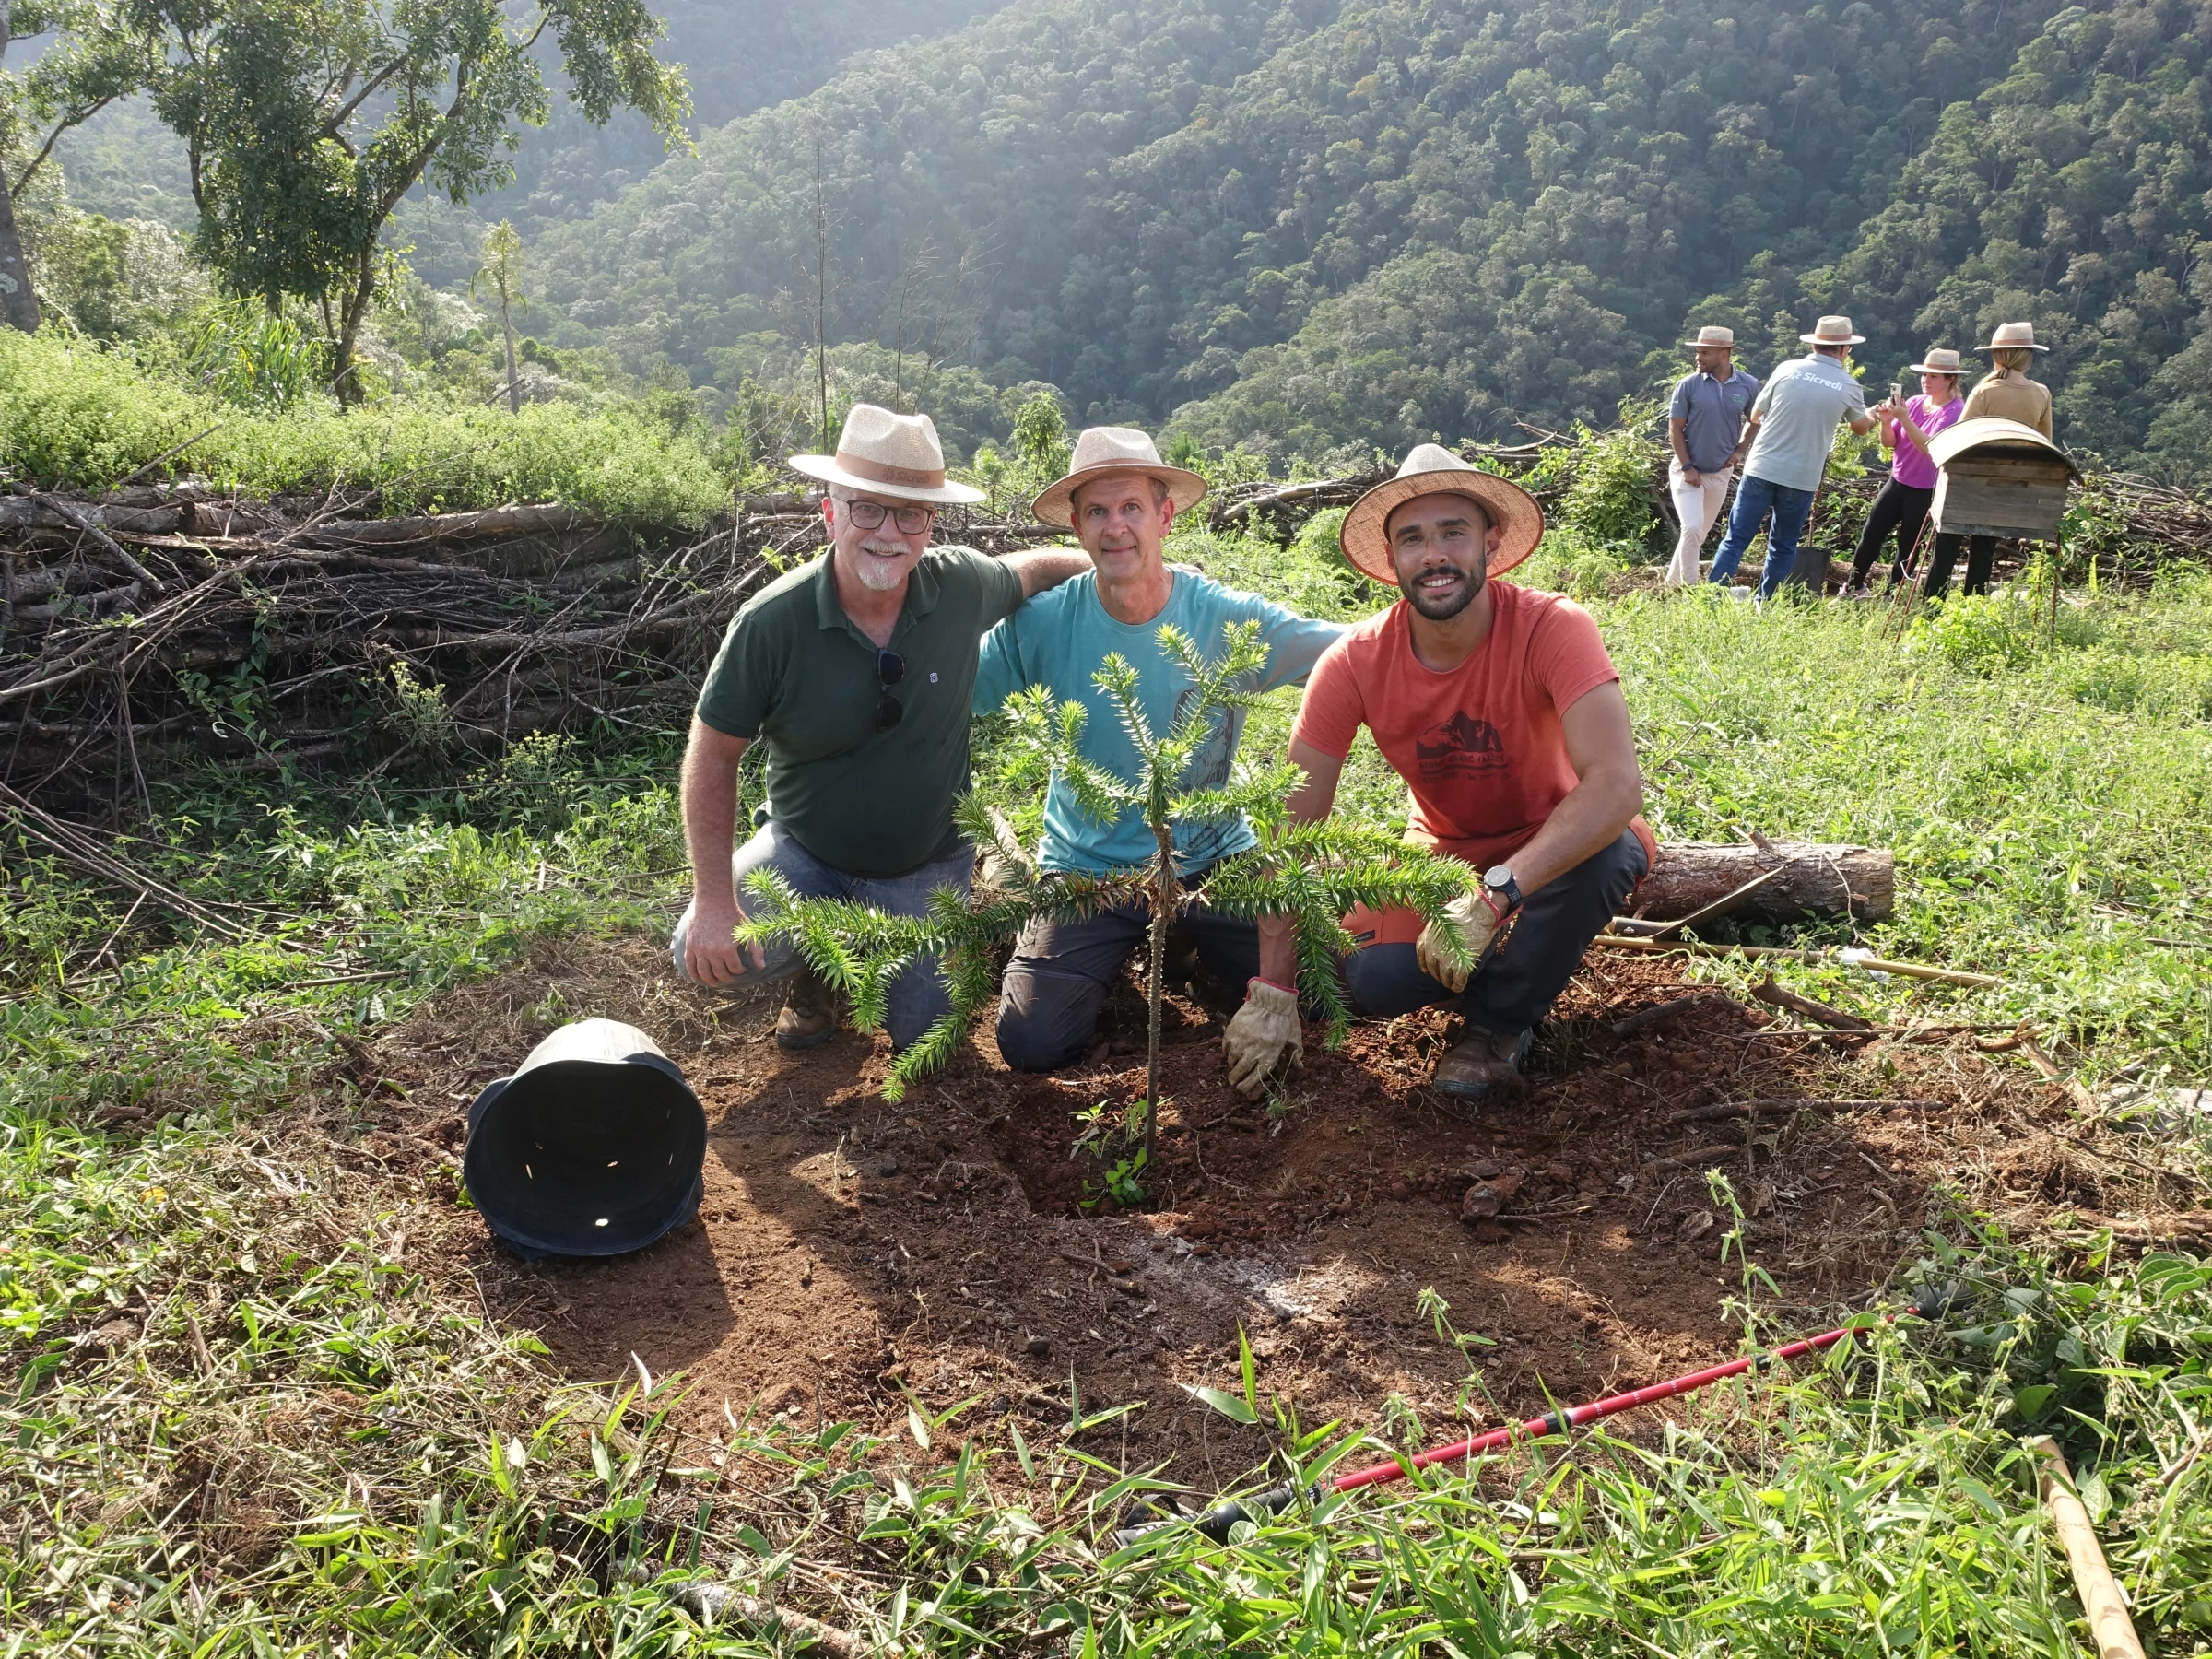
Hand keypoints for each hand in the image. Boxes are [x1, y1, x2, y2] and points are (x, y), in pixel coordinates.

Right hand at [683, 892, 763, 985]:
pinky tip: (697, 979)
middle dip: (726, 978)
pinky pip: (690, 965)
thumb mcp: (747, 931)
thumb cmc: (732, 915)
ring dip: (710, 981)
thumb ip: (756, 950)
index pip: (735, 968)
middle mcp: (712, 952)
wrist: (713, 901)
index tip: (741, 969)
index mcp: (727, 949)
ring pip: (704, 973)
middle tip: (729, 978)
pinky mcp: (691, 946)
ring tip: (715, 983)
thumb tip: (761, 967)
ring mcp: (700, 950)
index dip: (740, 970)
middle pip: (720, 973)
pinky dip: (693, 974)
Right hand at [1222, 979, 1302, 1098]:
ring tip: (1233, 1066)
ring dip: (1232, 1065)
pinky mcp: (1232, 1032)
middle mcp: (1253, 1053)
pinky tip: (1230, 1051)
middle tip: (1233, 1082)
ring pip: (1231, 1061)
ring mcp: (1241, 1042)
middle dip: (1235, 1080)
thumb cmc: (1284, 1020)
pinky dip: (1227, 1051)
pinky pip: (1226, 1047)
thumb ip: (1295, 1054)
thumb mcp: (1294, 1038)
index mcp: (1268, 1057)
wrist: (1271, 999)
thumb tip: (1299, 1068)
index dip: (1246, 1087)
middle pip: (1239, 1073)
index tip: (1242, 1090)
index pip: (1253, 1079)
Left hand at [1414, 890, 1512, 992]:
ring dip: (1448, 982)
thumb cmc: (1462, 909)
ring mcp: (1446, 959)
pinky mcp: (1461, 965)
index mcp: (1427, 938)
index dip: (1425, 966)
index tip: (1428, 970)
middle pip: (1433, 970)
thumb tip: (1440, 934)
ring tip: (1452, 984)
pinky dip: (1458, 985)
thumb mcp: (1440, 917)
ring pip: (1445, 977)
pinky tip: (1460, 986)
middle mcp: (1433, 950)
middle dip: (1438, 975)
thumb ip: (1437, 929)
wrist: (1478, 911)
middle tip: (1443, 978)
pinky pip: (1458, 980)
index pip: (1421, 957)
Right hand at [1681, 466, 1702, 488]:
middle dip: (1695, 484)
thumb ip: (1699, 479)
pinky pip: (1688, 482)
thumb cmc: (1693, 470)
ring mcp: (1689, 481)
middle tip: (1695, 483)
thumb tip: (1701, 483)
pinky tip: (1689, 478)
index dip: (1698, 485)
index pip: (1698, 484)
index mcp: (1696, 479)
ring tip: (1691, 479)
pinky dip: (1688, 481)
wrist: (1687, 468)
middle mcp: (1692, 481)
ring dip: (1692, 482)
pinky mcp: (1686, 480)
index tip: (1699, 485)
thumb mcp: (1698, 474)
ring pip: (1691, 484)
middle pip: (1694, 485)